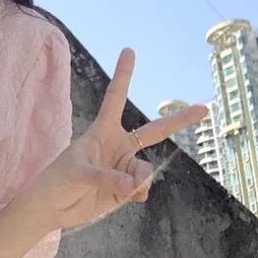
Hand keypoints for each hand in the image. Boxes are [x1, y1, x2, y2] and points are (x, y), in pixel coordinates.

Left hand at [31, 47, 207, 230]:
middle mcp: (117, 145)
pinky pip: (143, 187)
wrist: (53, 206)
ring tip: (120, 187)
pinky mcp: (126, 187)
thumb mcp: (77, 173)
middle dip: (179, 120)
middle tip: (204, 108)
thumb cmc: (57, 180)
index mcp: (102, 131)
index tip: (129, 50)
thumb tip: (135, 183)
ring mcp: (124, 166)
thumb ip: (106, 177)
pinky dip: (138, 192)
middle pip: (154, 131)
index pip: (115, 98)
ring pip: (146, 169)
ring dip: (138, 179)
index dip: (124, 75)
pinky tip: (127, 196)